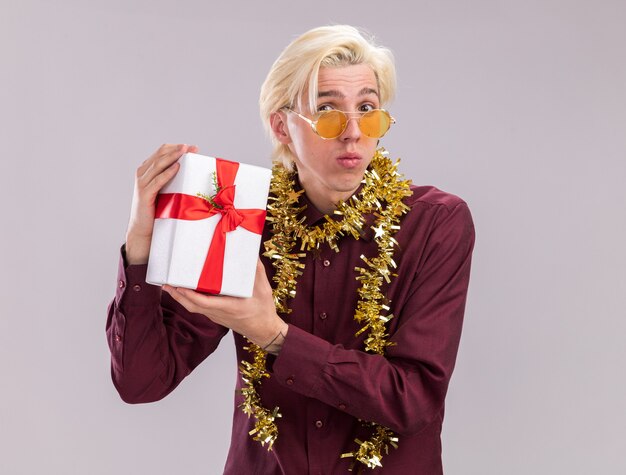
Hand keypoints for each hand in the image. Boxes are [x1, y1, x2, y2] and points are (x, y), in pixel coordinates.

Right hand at [125, 144, 197, 263]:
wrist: (142, 227)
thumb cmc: (156, 209)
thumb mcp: (165, 189)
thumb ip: (172, 179)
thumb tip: (191, 171)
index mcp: (146, 169)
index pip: (161, 151)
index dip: (176, 147)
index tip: (192, 147)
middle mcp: (142, 173)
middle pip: (160, 155)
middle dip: (177, 150)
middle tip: (192, 147)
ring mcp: (142, 183)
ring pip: (158, 164)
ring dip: (173, 156)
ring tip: (185, 151)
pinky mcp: (144, 194)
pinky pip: (157, 180)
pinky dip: (167, 172)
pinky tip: (177, 167)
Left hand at [163, 260, 287, 353]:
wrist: (264, 330)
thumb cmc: (263, 312)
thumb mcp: (263, 290)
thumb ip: (256, 271)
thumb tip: (251, 253)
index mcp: (229, 307)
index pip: (203, 302)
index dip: (189, 295)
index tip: (178, 286)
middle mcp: (219, 313)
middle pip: (192, 306)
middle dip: (177, 296)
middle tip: (166, 284)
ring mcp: (217, 316)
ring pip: (194, 308)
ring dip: (181, 298)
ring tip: (170, 287)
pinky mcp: (217, 316)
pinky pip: (199, 309)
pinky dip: (189, 301)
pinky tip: (186, 293)